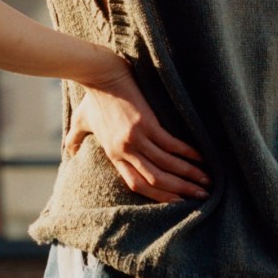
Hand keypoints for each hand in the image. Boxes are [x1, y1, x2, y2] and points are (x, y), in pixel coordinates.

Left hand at [66, 68, 209, 203]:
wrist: (100, 75)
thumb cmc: (92, 97)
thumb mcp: (81, 122)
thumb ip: (75, 140)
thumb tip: (70, 152)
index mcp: (114, 154)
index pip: (138, 184)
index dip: (160, 196)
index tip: (178, 202)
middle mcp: (126, 151)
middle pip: (156, 179)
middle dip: (181, 190)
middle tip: (201, 196)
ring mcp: (136, 138)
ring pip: (167, 165)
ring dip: (189, 174)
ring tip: (207, 181)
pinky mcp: (147, 123)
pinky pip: (171, 144)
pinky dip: (188, 153)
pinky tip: (202, 158)